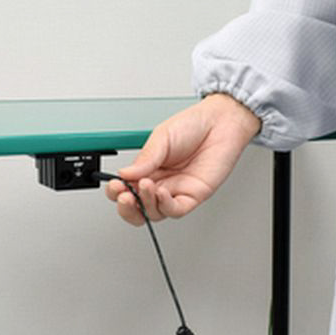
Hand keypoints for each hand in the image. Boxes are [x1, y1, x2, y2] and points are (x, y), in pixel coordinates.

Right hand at [104, 93, 261, 225]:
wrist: (221, 122)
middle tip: (124, 196)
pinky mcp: (194, 195)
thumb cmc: (194, 125)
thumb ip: (145, 158)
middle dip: (127, 207)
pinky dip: (166, 205)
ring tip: (146, 186)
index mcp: (149, 169)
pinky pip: (176, 209)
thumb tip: (124, 174)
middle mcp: (161, 182)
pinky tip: (162, 192)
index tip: (115, 185)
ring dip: (146, 204)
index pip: (127, 189)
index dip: (117, 192)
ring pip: (155, 212)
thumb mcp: (162, 137)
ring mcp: (177, 190)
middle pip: (138, 208)